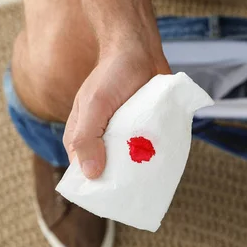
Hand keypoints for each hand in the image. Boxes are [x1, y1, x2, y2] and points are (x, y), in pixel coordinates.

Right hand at [63, 33, 169, 178]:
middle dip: (123, 180)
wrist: (140, 50)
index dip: (96, 186)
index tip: (114, 196)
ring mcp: (124, 135)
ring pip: (131, 164)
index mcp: (82, 136)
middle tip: (139, 187)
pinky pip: (148, 151)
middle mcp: (102, 139)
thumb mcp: (94, 105)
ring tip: (154, 178)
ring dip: (141, 170)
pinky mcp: (144, 130)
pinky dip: (155, 158)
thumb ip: (87, 138)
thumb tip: (91, 174)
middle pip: (110, 171)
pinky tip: (164, 165)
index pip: (84, 172)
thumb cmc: (112, 74)